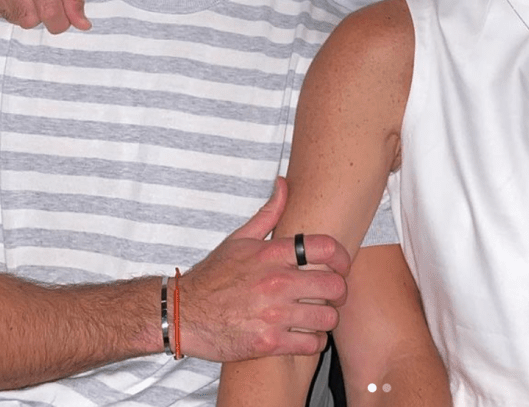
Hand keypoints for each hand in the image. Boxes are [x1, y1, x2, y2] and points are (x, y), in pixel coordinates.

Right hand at [178, 177, 349, 362]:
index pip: (325, 248)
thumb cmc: (214, 275)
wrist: (185, 314)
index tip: (343, 265)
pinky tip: (307, 335)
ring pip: (327, 317)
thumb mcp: (239, 238)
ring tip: (319, 315)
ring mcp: (273, 314)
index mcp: (272, 254)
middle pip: (334, 285)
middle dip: (339, 291)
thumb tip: (284, 183)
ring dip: (327, 318)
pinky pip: (311, 344)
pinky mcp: (268, 343)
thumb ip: (269, 212)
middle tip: (333, 295)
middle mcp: (276, 282)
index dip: (343, 257)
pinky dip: (315, 341)